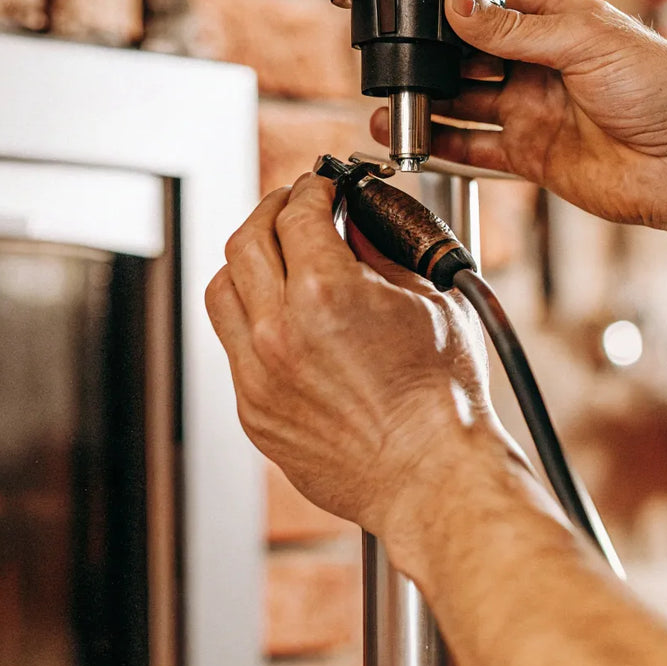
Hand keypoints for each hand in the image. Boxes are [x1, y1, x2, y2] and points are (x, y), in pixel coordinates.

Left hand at [205, 173, 516, 568]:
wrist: (432, 477)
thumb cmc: (444, 402)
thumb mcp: (428, 301)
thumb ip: (380, 254)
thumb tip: (354, 225)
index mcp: (325, 292)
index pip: (295, 213)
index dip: (309, 190)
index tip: (318, 188)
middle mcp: (279, 331)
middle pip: (245, 242)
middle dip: (270, 212)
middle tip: (290, 207)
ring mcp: (258, 375)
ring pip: (222, 292)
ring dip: (245, 264)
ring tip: (273, 258)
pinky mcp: (254, 411)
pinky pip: (233, 348)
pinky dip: (251, 321)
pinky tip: (280, 319)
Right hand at [373, 0, 666, 232]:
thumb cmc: (662, 94)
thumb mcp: (587, 44)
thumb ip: (515, 32)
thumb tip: (459, 8)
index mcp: (562, 26)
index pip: (496, 12)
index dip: (458, 15)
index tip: (419, 17)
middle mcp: (543, 68)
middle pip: (472, 59)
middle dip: (436, 60)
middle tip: (399, 66)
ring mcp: (535, 112)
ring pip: (466, 104)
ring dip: (430, 103)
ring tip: (391, 104)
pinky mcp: (532, 157)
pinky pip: (475, 148)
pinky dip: (442, 144)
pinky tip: (412, 139)